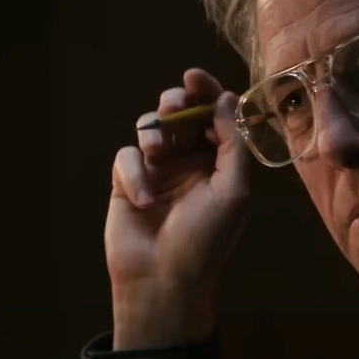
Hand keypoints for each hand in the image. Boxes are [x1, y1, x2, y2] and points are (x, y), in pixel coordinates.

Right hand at [106, 68, 249, 349]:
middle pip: (181, 113)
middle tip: (174, 107)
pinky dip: (133, 173)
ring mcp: (157, 171)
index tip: (195, 78)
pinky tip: (142, 198)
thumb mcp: (232, 192)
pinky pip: (125, 158)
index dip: (207, 92)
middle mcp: (189, 162)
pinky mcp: (126, 182)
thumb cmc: (205, 241)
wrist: (163, 281)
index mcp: (219, 162)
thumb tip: (226, 99)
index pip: (214, 116)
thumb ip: (233, 144)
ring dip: (154, 132)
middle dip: (177, 103)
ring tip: (157, 152)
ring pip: (150, 127)